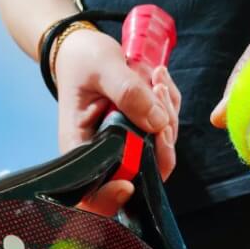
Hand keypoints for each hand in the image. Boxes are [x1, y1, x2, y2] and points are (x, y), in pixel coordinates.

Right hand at [53, 28, 180, 215]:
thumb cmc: (82, 61)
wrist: (83, 51)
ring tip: (156, 80)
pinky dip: (169, 107)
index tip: (128, 183)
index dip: (110, 197)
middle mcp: (102, 153)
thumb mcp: (103, 68)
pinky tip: (158, 81)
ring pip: (159, 151)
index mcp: (79, 147)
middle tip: (157, 92)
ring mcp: (124, 145)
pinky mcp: (139, 134)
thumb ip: (128, 93)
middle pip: (139, 171)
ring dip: (168, 116)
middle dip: (159, 139)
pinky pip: (165, 131)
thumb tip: (158, 123)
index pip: (92, 191)